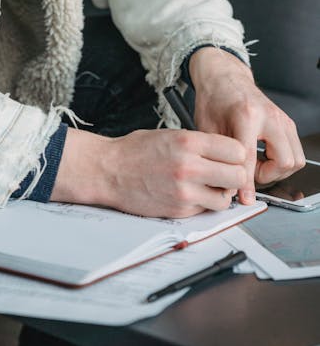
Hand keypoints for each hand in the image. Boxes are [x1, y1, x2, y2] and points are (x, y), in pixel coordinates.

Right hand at [51, 125, 246, 217]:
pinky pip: (206, 210)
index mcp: (188, 142)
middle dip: (234, 175)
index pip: (236, 150)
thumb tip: (225, 154)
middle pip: (237, 175)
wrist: (107, 170)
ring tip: (208, 186)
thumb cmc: (134, 151)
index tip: (231, 157)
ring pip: (225, 199)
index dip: (236, 154)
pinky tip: (192, 194)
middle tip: (225, 173)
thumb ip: (198, 144)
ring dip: (221, 193)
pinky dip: (204, 204)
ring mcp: (185, 191)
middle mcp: (189, 166)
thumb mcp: (169, 135)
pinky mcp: (179, 210)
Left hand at [190, 47, 304, 203]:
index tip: (244, 198)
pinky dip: (281, 161)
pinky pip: (295, 152)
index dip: (246, 182)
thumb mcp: (207, 128)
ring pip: (296, 159)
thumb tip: (225, 187)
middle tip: (247, 172)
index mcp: (247, 115)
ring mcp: (282, 118)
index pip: (250, 158)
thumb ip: (217, 156)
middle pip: (284, 161)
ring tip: (254, 165)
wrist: (224, 77)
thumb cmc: (214, 99)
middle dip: (267, 175)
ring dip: (277, 170)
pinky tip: (262, 157)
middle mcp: (270, 116)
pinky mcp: (287, 123)